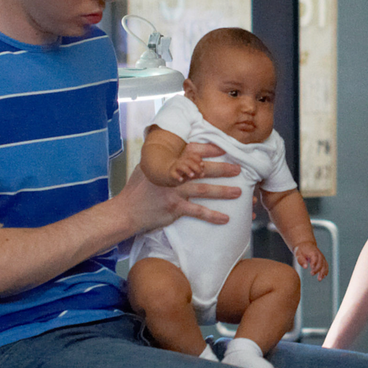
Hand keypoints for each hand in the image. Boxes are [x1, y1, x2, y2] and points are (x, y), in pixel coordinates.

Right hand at [119, 144, 241, 231]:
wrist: (126, 211)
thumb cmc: (137, 188)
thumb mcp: (147, 167)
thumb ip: (163, 159)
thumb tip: (178, 149)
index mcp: (167, 163)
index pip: (191, 151)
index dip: (208, 149)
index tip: (225, 148)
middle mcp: (173, 176)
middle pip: (203, 170)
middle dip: (223, 169)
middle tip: (239, 170)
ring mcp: (174, 192)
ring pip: (204, 190)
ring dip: (224, 192)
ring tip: (240, 193)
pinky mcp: (175, 208)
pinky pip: (198, 212)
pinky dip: (213, 216)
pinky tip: (226, 218)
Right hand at [166, 148, 205, 183]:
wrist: (171, 175)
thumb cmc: (184, 173)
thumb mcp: (193, 172)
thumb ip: (198, 172)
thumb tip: (203, 174)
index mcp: (187, 158)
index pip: (193, 156)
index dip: (199, 159)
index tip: (202, 165)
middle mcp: (181, 161)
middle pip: (188, 161)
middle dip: (196, 166)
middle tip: (200, 172)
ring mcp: (175, 166)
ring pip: (181, 166)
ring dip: (188, 170)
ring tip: (192, 175)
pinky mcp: (171, 172)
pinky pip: (173, 173)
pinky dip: (177, 176)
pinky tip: (181, 180)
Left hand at [295, 244, 327, 280]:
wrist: (306, 244)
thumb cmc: (301, 250)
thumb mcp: (298, 254)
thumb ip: (301, 260)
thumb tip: (305, 267)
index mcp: (313, 252)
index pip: (315, 258)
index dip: (314, 263)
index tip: (312, 269)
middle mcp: (319, 254)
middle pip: (320, 262)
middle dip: (317, 269)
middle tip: (312, 274)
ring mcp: (322, 257)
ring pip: (324, 265)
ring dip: (323, 272)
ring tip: (319, 279)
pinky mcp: (323, 259)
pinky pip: (326, 265)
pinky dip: (326, 270)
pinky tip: (324, 276)